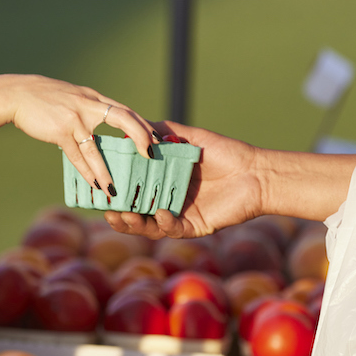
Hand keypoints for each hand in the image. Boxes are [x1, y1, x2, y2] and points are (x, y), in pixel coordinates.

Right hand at [6, 75, 157, 197]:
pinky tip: (95, 185)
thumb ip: (90, 108)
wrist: (16, 95)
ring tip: (115, 188)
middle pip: (123, 118)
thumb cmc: (45, 99)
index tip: (157, 140)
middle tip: (151, 156)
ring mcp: (75, 118)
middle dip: (140, 136)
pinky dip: (87, 172)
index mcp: (94, 99)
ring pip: (97, 147)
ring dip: (107, 170)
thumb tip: (106, 121)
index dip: (143, 125)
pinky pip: (77, 156)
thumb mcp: (73, 97)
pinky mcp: (60, 131)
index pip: (125, 111)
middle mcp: (88, 105)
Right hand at [104, 122, 264, 239]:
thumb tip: (132, 125)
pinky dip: (164, 223)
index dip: (117, 191)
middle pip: (137, 214)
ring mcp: (181, 216)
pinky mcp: (196, 227)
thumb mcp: (189, 137)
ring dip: (135, 224)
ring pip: (151, 226)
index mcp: (164, 183)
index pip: (135, 190)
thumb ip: (162, 132)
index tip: (100, 186)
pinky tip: (159, 213)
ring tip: (123, 215)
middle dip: (120, 214)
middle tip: (107, 208)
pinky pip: (175, 229)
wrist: (255, 172)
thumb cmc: (225, 153)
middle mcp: (169, 202)